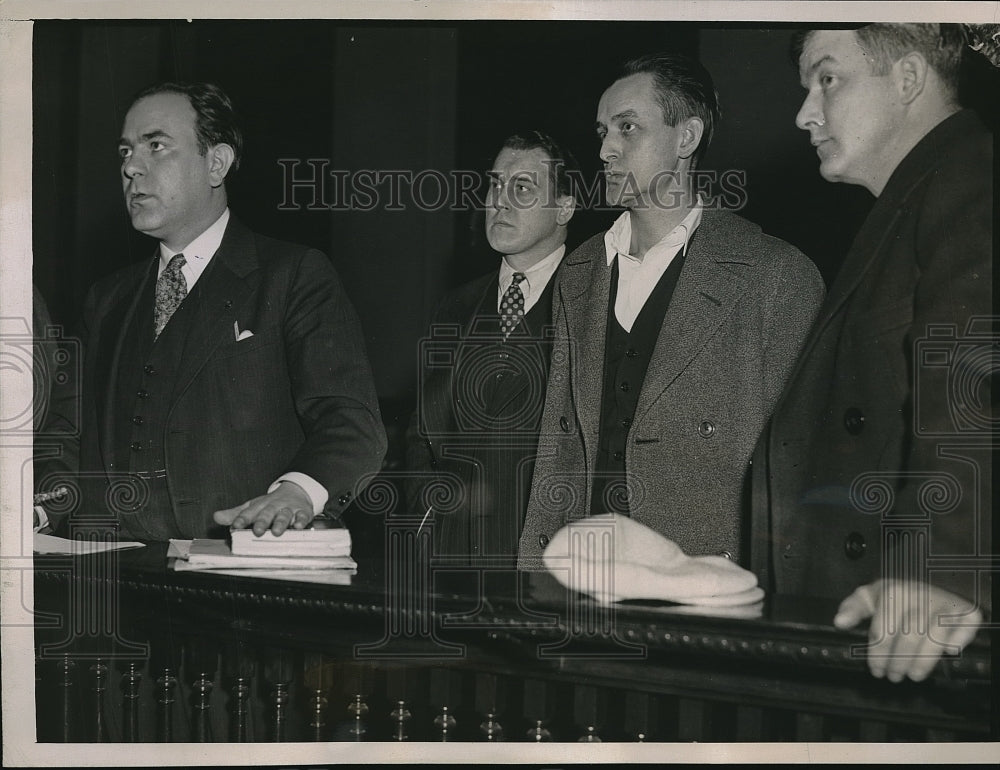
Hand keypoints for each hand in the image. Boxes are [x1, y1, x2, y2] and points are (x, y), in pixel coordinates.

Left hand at [213, 481, 315, 535]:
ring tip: (277, 532)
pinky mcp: (303, 512)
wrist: (296, 491)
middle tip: (257, 531)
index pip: (249, 512)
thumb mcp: (253, 507)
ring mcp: (289, 509)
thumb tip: (216, 517)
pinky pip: (303, 516)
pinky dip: (301, 521)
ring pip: (284, 515)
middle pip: (267, 513)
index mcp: (260, 506)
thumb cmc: (271, 504)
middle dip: (262, 522)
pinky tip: (299, 526)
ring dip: (281, 523)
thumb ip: (236, 514)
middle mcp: (274, 506)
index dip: (242, 519)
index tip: (235, 526)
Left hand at [833, 579, 982, 682]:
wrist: (930, 580)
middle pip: (908, 638)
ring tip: (913, 676)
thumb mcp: (871, 596)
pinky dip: (958, 642)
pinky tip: (948, 653)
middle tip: (893, 677)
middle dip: (897, 662)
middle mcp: (920, 596)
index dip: (877, 655)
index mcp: (894, 592)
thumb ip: (853, 608)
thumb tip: (839, 622)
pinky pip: (964, 630)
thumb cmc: (896, 595)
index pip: (883, 631)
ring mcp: (944, 604)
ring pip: (933, 639)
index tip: (876, 670)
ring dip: (922, 662)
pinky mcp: (966, 612)